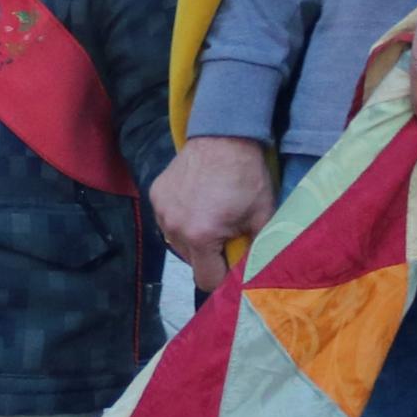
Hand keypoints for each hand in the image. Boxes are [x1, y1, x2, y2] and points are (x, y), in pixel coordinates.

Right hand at [153, 134, 276, 290]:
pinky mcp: (155, 195)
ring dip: (193, 237)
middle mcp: (174, 228)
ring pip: (178, 242)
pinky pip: (167, 221)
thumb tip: (254, 276)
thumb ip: (257, 251)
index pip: (206, 280)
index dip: (223, 276)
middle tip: (225, 233)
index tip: (234, 261)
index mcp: (200, 236)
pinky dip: (181, 218)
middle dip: (209, 255)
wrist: (224, 136)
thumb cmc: (247, 177)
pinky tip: (196, 201)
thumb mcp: (262, 217)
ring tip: (210, 215)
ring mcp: (160, 210)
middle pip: (192, 262)